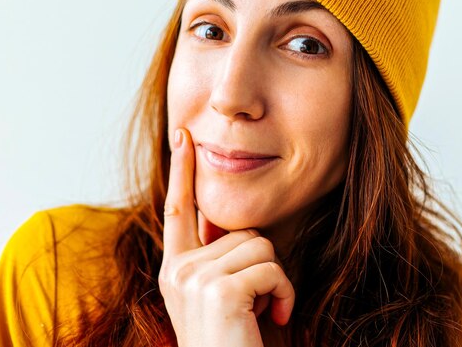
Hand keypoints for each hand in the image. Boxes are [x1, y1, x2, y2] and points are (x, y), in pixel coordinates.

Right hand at [158, 128, 294, 346]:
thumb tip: (240, 228)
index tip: (183, 136)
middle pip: (242, 230)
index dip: (182, 169)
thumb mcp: (222, 296)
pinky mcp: (217, 290)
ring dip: (275, 280)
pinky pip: (272, 267)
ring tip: (261, 310)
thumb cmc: (235, 341)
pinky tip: (275, 317)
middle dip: (262, 263)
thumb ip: (221, 258)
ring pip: (260, 245)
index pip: (179, 207)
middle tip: (255, 301)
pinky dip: (284, 292)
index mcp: (176, 268)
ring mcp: (193, 279)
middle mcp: (178, 270)